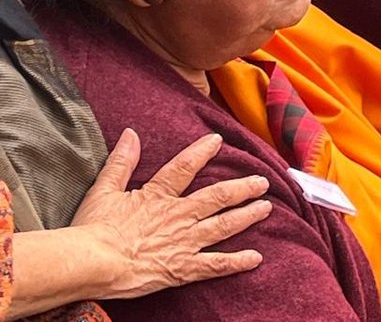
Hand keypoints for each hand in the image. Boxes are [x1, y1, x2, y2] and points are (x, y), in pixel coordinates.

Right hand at [71, 129, 271, 299]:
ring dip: (247, 216)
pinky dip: (237, 262)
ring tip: (266, 208)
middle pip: (218, 196)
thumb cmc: (92, 229)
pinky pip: (216, 265)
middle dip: (243, 188)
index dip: (203, 152)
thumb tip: (130, 134)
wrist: (91, 263)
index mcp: (158, 196)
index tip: (219, 141)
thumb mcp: (103, 189)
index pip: (186, 167)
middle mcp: (179, 215)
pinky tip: (256, 258)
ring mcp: (184, 242)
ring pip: (224, 225)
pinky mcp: (182, 268)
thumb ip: (121, 161)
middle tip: (262, 182)